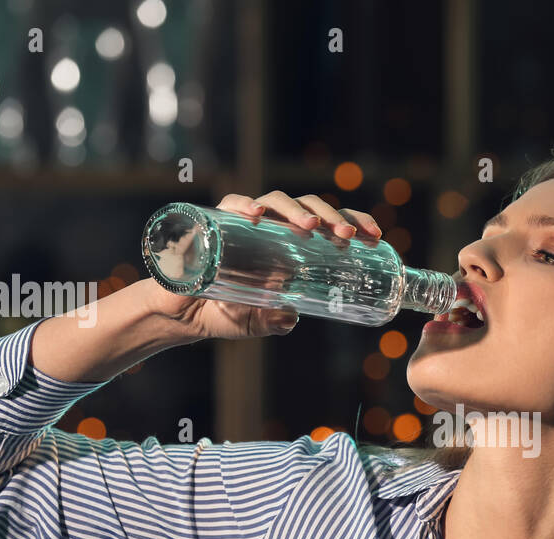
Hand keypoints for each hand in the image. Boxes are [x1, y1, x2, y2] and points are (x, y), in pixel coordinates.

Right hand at [145, 190, 383, 339]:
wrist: (179, 314)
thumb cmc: (221, 312)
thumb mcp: (255, 322)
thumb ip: (274, 320)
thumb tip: (292, 319)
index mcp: (289, 246)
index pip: (327, 226)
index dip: (353, 224)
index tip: (375, 237)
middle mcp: (270, 229)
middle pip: (308, 209)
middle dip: (331, 218)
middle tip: (347, 237)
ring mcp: (244, 223)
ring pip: (276, 202)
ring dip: (296, 210)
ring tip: (311, 228)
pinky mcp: (214, 222)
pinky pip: (230, 205)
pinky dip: (243, 205)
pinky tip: (255, 214)